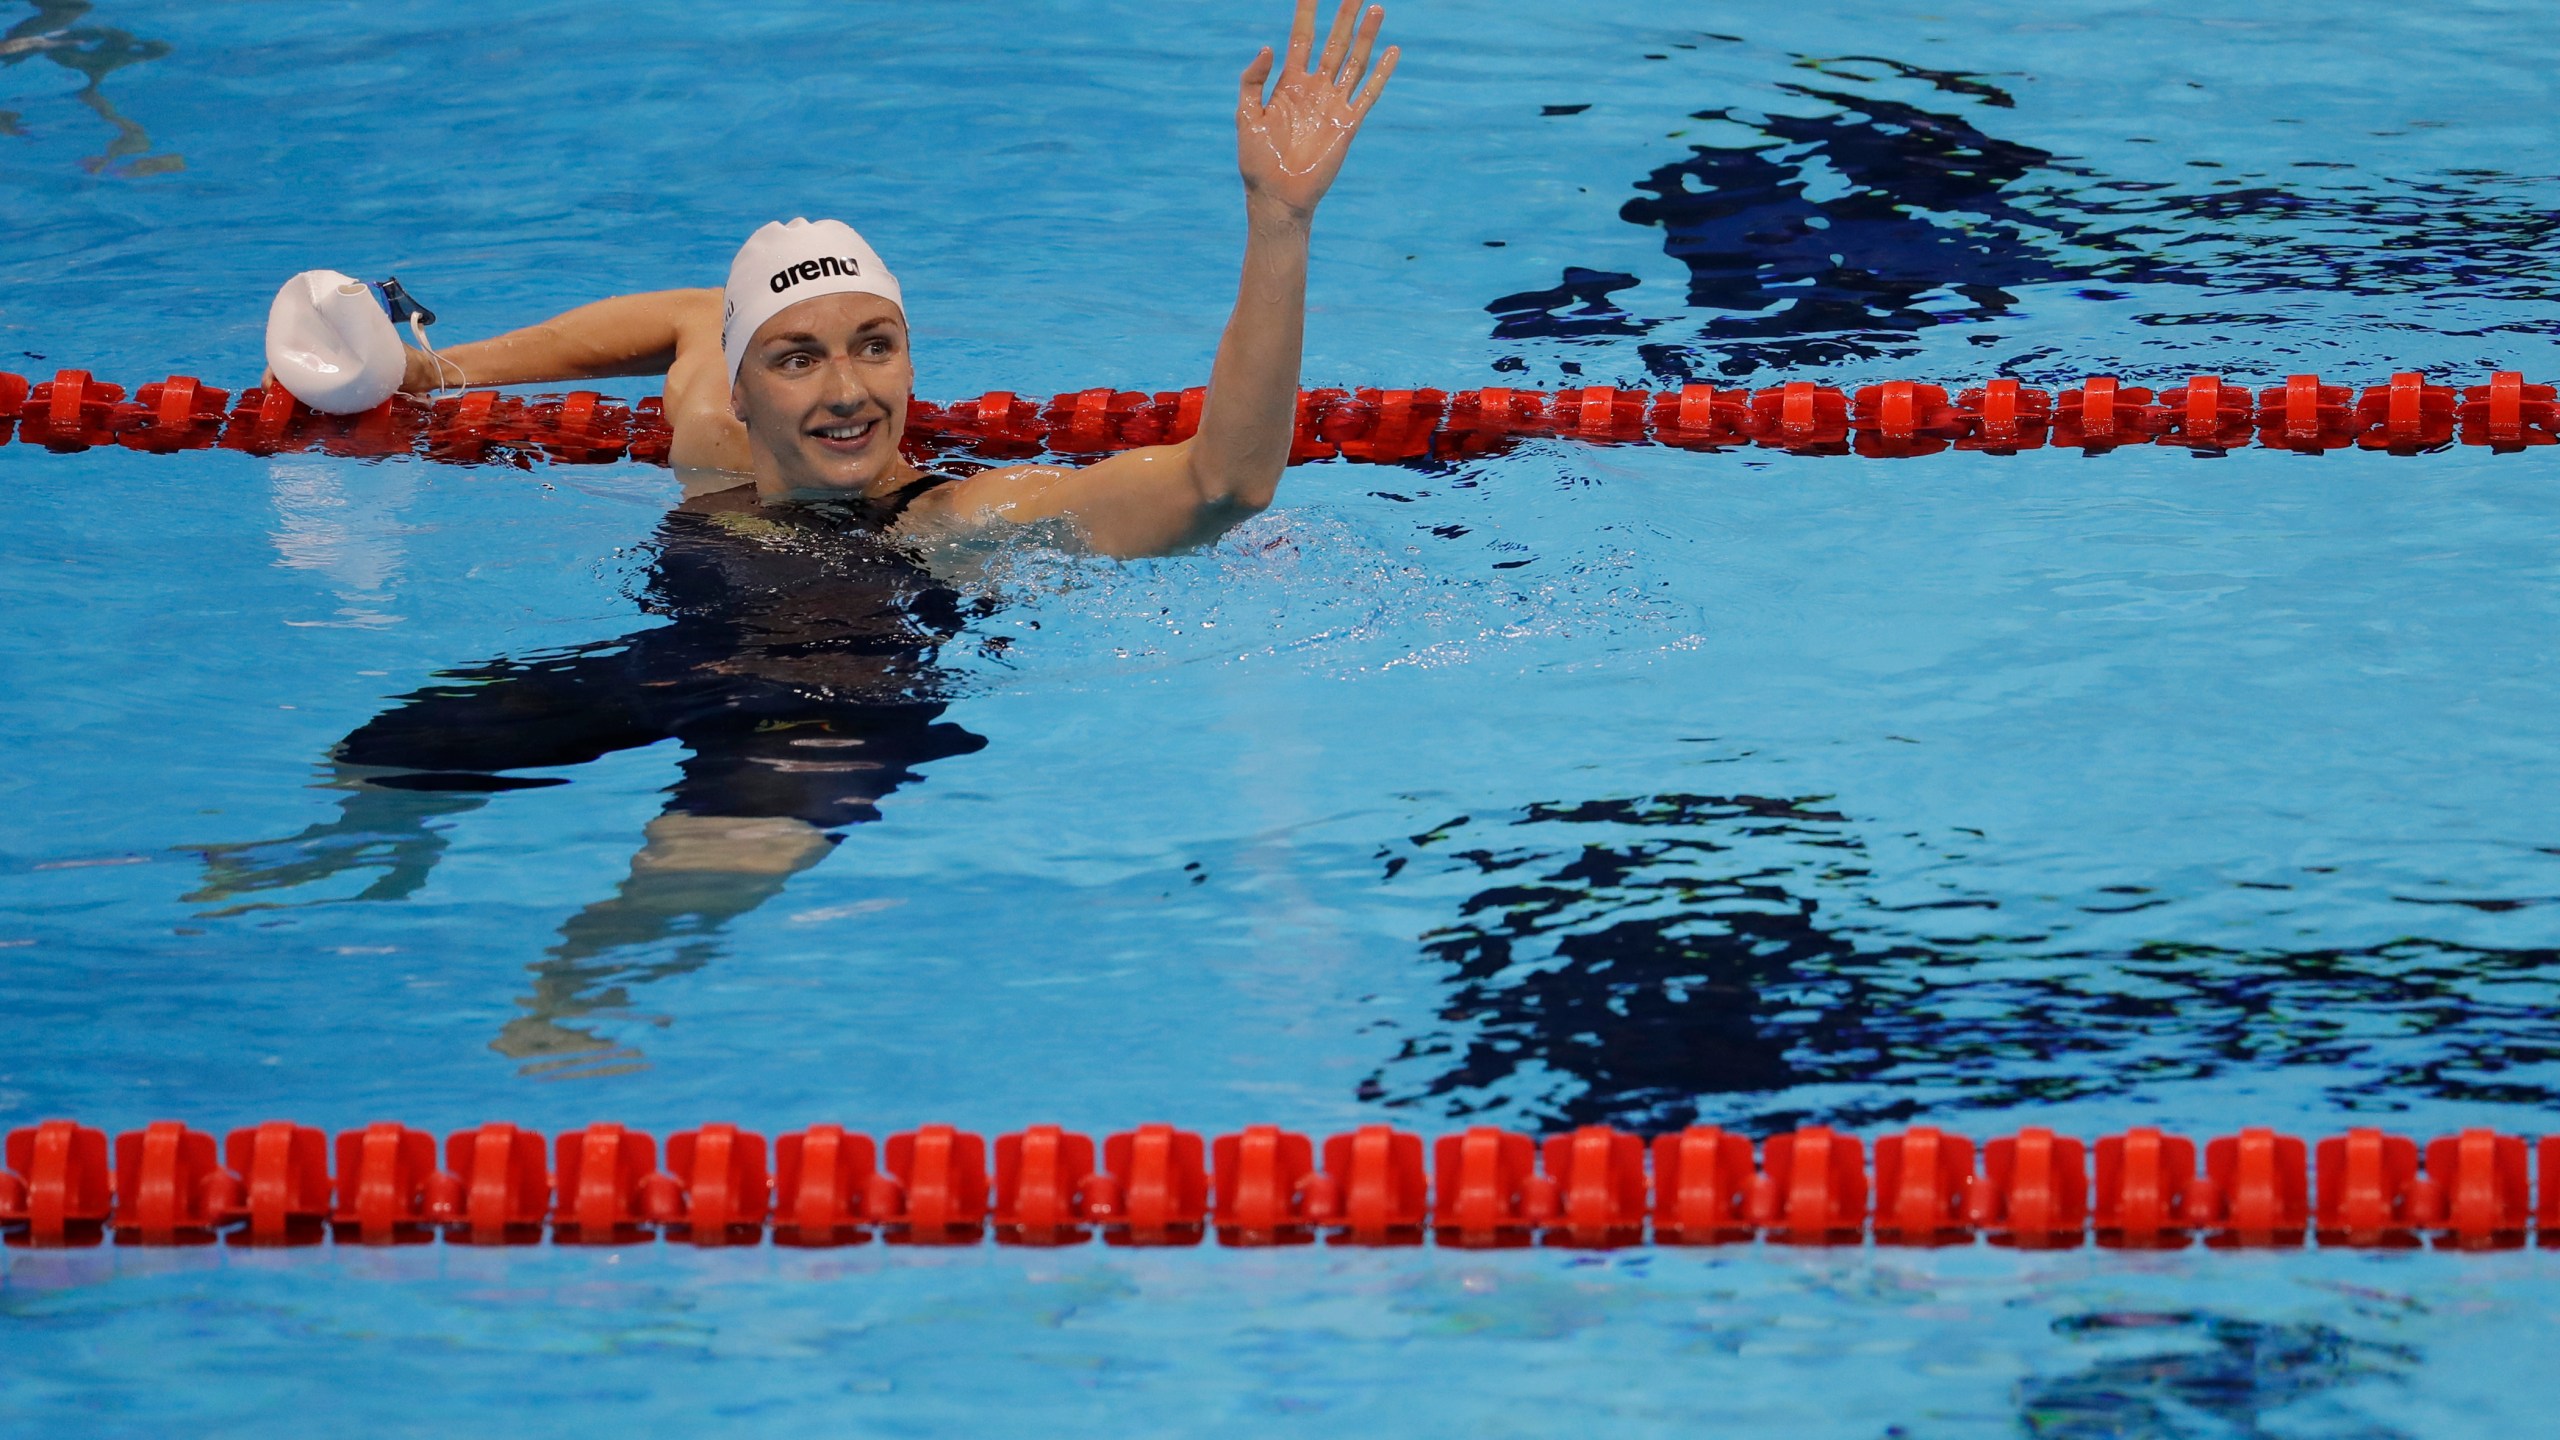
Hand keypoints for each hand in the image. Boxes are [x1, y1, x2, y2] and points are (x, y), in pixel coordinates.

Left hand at [1236, 0, 1396, 220]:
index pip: (1302, 38)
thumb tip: (1268, 48)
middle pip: (1333, 42)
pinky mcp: (1348, 123)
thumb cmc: (1257, 160)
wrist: (1277, 196)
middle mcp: (1315, 88)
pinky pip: (1368, 93)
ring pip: (1354, 61)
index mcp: (1290, 83)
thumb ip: (1253, 80)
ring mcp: (1333, 104)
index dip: (1307, 12)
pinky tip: (1393, 52)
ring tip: (1376, 8)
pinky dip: (1382, 73)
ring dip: (1366, 36)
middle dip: (1343, 15)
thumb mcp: (1246, 115)